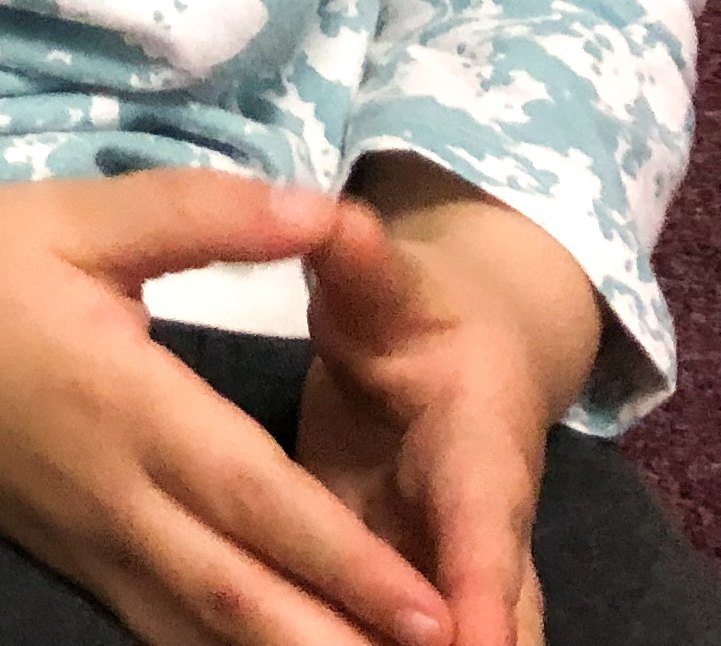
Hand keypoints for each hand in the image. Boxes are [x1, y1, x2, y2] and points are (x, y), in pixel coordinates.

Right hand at [0, 167, 452, 645]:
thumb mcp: (78, 215)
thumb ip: (202, 212)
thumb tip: (321, 208)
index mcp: (122, 403)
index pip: (254, 498)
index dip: (349, 562)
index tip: (436, 612)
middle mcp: (108, 492)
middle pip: (242, 598)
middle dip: (344, 644)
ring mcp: (83, 540)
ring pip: (202, 633)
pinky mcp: (66, 558)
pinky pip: (160, 630)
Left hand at [296, 159, 598, 645]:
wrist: (457, 344)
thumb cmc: (414, 306)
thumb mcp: (389, 276)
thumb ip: (360, 257)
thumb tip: (336, 221)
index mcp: (480, 446)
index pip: (484, 522)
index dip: (476, 582)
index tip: (460, 639)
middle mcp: (473, 521)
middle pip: (489, 610)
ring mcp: (439, 558)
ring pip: (447, 630)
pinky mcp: (393, 576)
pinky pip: (386, 627)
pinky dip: (350, 641)